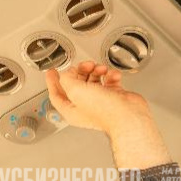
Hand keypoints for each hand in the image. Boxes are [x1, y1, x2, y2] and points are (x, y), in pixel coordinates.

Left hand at [45, 61, 171, 169]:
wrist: (128, 115)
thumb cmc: (105, 111)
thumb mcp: (76, 91)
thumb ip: (67, 79)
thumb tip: (68, 73)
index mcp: (72, 109)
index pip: (56, 94)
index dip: (52, 81)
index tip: (51, 71)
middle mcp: (85, 107)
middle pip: (76, 84)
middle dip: (80, 71)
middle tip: (85, 65)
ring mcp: (100, 102)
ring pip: (93, 80)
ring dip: (96, 71)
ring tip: (100, 69)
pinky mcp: (113, 96)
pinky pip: (109, 81)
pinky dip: (110, 75)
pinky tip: (112, 75)